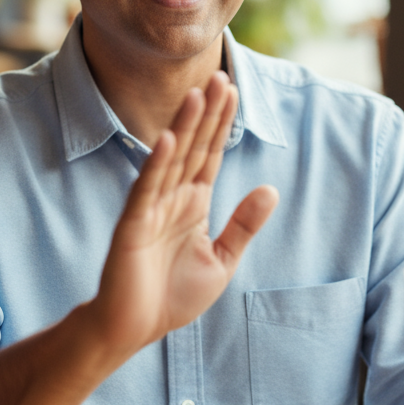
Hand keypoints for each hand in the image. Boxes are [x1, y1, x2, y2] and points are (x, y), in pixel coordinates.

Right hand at [86, 71, 278, 360]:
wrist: (134, 328)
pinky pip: (146, 189)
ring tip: (197, 95)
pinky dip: (156, 163)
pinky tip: (167, 138)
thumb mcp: (223, 260)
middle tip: (220, 76)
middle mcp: (172, 198)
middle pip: (193, 147)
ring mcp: (151, 208)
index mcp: (194, 203)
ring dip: (184, 127)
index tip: (233, 89)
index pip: (210, 154)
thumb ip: (244, 225)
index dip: (221, 123)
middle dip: (207, 113)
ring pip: (171, 159)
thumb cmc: (172, 297)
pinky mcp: (133, 225)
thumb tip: (271, 189)